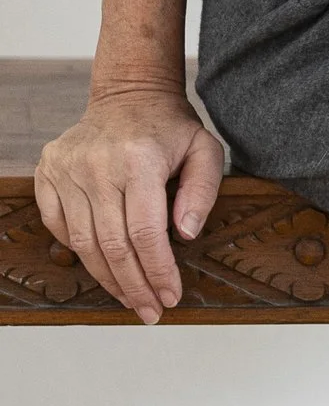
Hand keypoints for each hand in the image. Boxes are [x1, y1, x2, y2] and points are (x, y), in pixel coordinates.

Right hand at [35, 86, 225, 323]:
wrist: (129, 95)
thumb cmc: (170, 128)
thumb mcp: (205, 151)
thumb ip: (202, 192)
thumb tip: (186, 235)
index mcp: (139, 160)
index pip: (146, 233)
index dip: (158, 271)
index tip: (171, 296)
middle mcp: (96, 165)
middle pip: (113, 245)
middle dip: (134, 286)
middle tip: (151, 310)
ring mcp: (66, 169)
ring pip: (83, 243)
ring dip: (108, 278)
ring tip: (130, 298)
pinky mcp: (47, 174)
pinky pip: (59, 227)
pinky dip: (79, 252)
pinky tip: (102, 266)